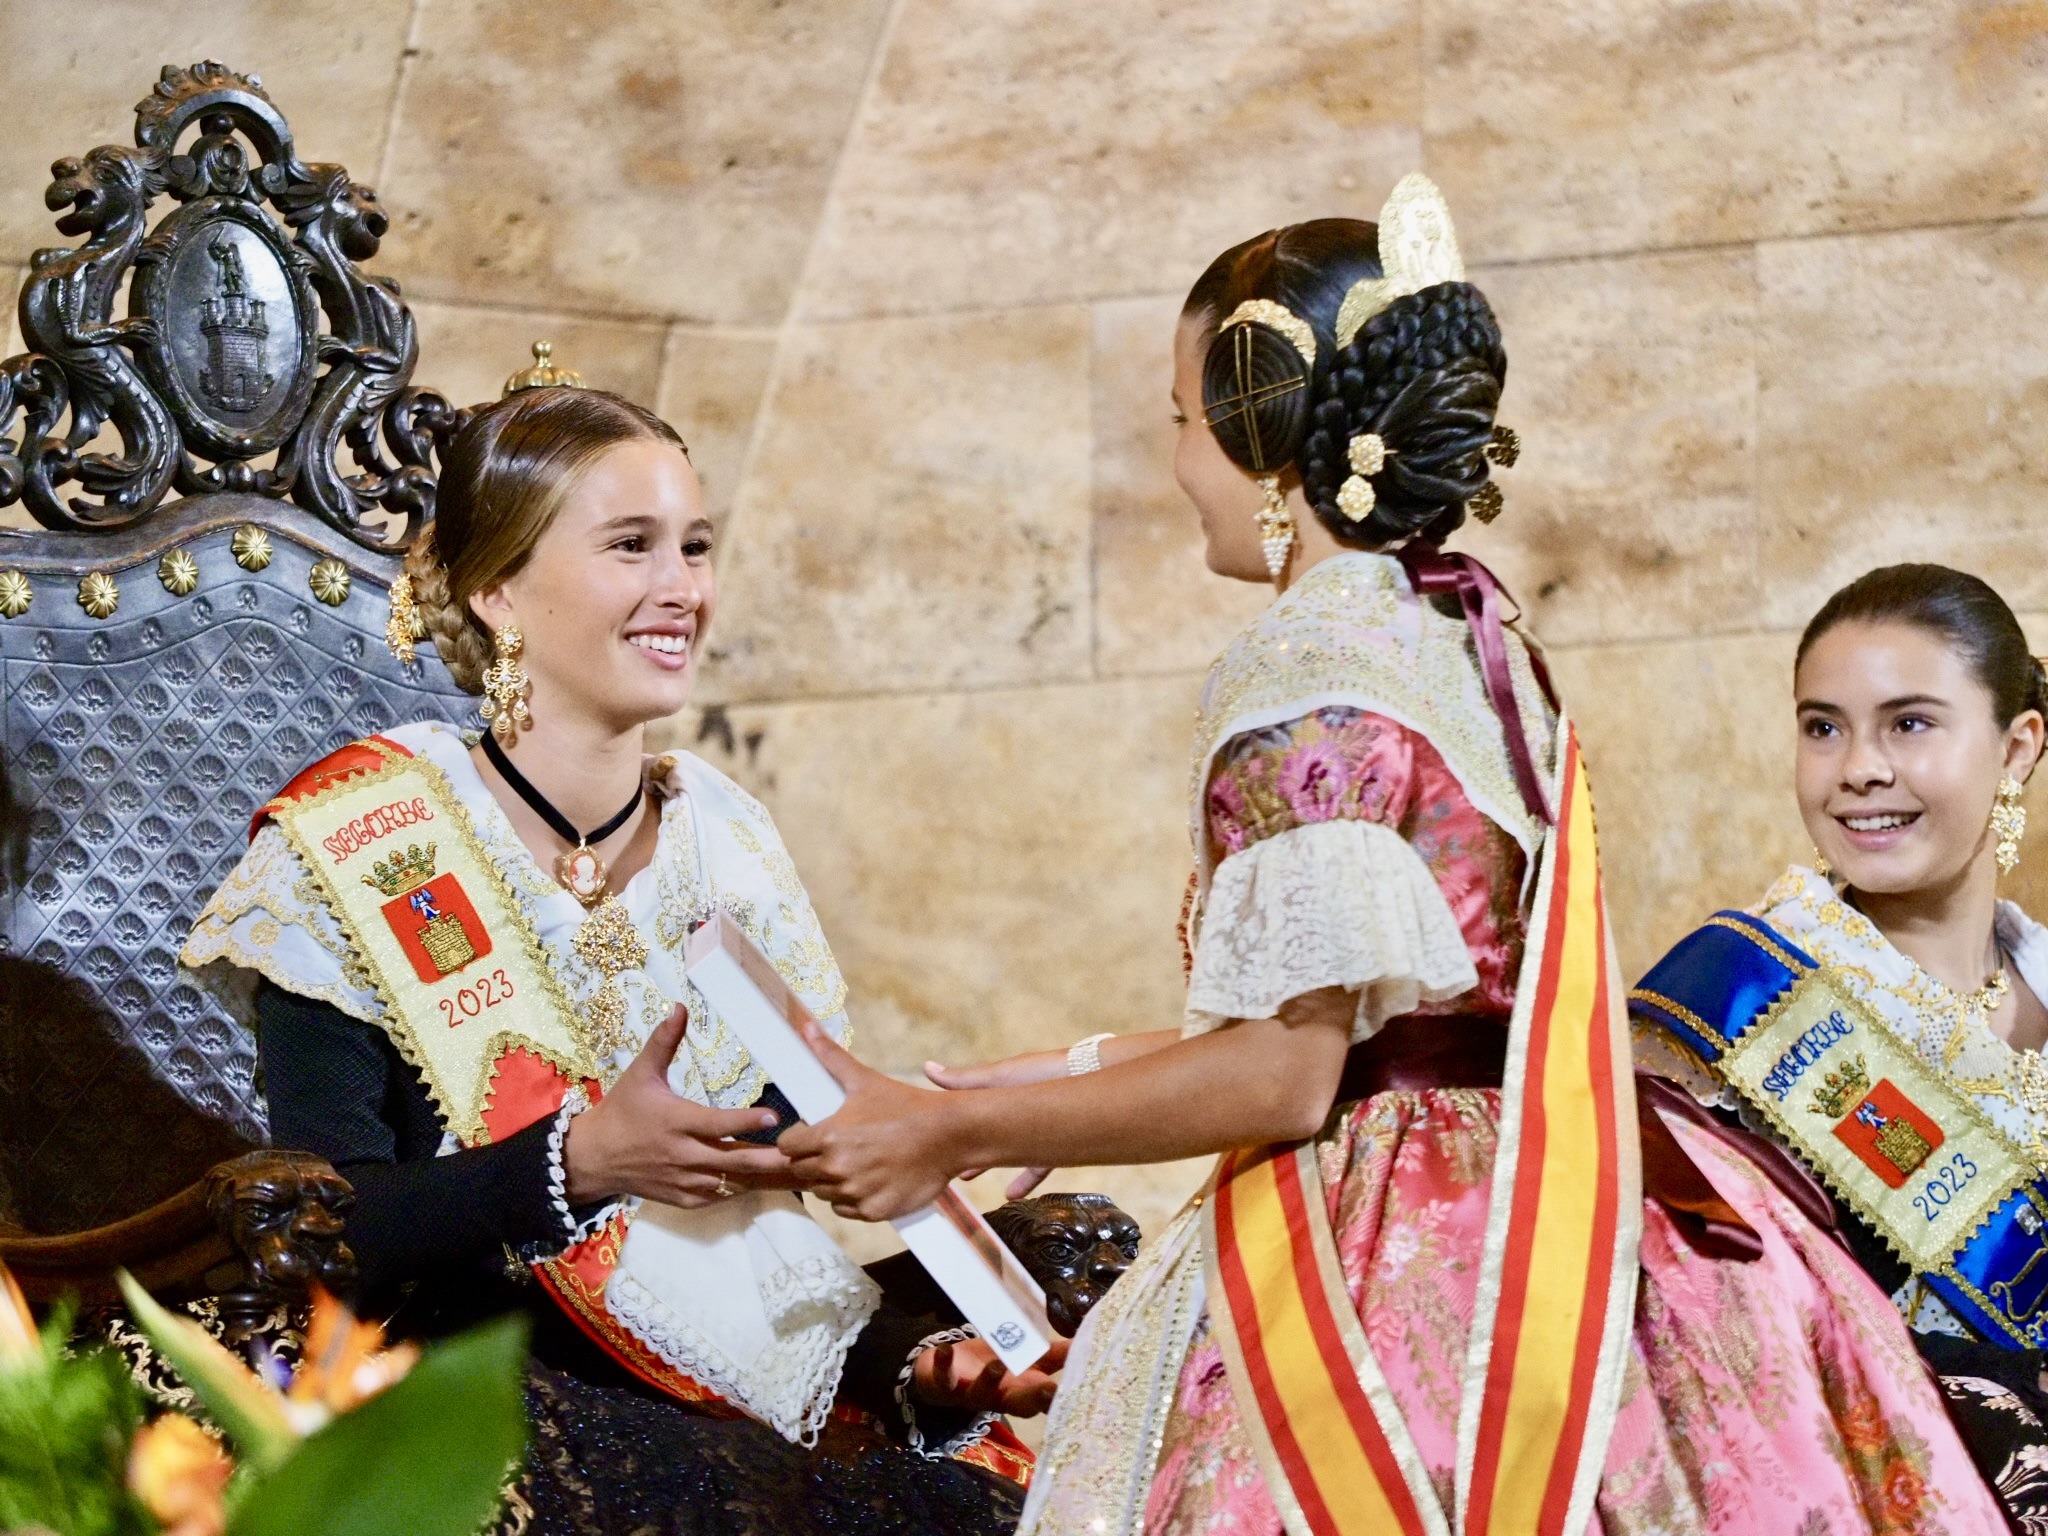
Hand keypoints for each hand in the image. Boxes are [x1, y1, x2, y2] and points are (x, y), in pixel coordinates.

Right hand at [563, 1005, 796, 1207]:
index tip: (774, 1117)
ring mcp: (684, 1181)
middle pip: (734, 1160)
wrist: (594, 1157)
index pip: (718, 1124)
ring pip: (731, 1183)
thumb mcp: (641, 1073)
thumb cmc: (622, 1110)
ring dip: (760, 1176)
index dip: (746, 1121)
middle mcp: (683, 1154)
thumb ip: (663, 1042)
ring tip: (794, 1168)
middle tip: (801, 1152)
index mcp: (676, 1121)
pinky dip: (739, 1189)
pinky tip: (762, 1180)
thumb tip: (679, 1007)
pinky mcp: (682, 1199)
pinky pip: (718, 1198)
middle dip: (769, 1159)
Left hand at [780, 1022, 965, 1220]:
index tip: (813, 1135)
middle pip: (802, 1171)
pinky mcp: (873, 1211)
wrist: (950, 1135)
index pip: (788, 1147)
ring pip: (824, 1193)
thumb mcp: (864, 1080)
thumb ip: (830, 1056)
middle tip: (839, 1148)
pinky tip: (869, 1180)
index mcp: (828, 1136)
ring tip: (857, 1163)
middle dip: (814, 1160)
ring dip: (833, 1181)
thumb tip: (806, 1028)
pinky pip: (846, 1210)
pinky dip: (853, 1199)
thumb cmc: (906, 1105)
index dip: (797, 1140)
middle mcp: (837, 1168)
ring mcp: (855, 1193)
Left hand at [911, 1337, 1068, 1418]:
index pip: (1044, 1399)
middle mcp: (999, 1397)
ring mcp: (971, 1392)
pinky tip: (946, 1350)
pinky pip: (944, 1378)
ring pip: (982, 1393)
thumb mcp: (1023, 1360)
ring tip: (998, 1366)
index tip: (1077, 1392)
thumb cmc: (990, 1368)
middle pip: (1018, 1404)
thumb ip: (1053, 1355)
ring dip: (990, 1381)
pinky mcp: (945, 1383)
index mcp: (1020, 1391)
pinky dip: (945, 1364)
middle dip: (1033, 1399)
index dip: (1058, 1399)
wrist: (942, 1375)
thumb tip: (1088, 1342)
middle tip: (1049, 1390)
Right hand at [924, 1053, 1063, 1198]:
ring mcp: (1036, 1127)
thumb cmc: (1044, 1073)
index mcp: (998, 1093)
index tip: (929, 1142)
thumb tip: (927, 1068)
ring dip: (987, 1163)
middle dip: (964, 1149)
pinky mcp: (1056, 1143)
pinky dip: (1023, 1179)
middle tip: (944, 1166)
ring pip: (1006, 1149)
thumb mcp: (998, 1078)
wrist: (1093, 1079)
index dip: (948, 1127)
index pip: (968, 1110)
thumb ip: (964, 1081)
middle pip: (984, 1132)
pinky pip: (1036, 1165)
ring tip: (966, 1178)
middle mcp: (1015, 1110)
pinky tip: (1010, 1194)